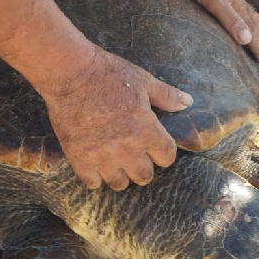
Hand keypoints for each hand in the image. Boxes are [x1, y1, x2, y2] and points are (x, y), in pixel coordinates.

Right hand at [41, 47, 192, 190]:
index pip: (167, 158)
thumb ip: (167, 96)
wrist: (70, 74)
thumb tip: (188, 102)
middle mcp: (126, 149)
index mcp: (146, 130)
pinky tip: (95, 165)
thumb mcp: (143, 81)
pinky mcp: (79, 158)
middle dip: (143, 166)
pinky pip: (92, 183)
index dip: (163, 152)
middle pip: (144, 176)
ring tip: (115, 163)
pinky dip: (95, 177)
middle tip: (135, 155)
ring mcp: (102, 156)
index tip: (156, 146)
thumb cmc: (108, 74)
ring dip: (120, 174)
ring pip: (119, 184)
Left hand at [160, 0, 258, 65]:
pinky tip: (230, 18)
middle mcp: (236, 1)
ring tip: (250, 41)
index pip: (253, 32)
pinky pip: (233, 10)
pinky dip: (237, 19)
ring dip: (250, 30)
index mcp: (237, 7)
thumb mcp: (214, 1)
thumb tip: (247, 40)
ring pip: (245, 16)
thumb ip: (230, 20)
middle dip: (258, 42)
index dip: (258, 48)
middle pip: (253, 24)